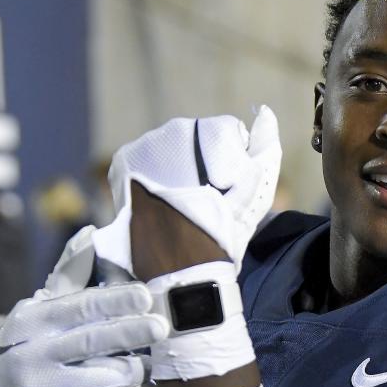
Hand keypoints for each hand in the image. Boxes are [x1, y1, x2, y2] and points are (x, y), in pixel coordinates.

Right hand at [0, 227, 169, 386]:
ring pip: (112, 375)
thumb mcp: (36, 312)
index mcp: (33, 322)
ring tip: (148, 361)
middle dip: (134, 332)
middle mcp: (35, 355)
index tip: (146, 296)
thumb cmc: (28, 346)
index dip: (116, 301)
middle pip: (96, 341)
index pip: (80, 307)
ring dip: (139, 367)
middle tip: (162, 327)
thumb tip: (90, 236)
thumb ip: (68, 279)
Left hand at [92, 107, 280, 273]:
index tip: (227, 195)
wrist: (181, 274)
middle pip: (194, 144)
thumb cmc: (222, 234)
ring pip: (170, 154)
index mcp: (192, 135)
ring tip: (186, 208)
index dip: (232, 168)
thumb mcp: (254, 194)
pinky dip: (158, 182)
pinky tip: (166, 206)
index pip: (222, 136)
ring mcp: (135, 152)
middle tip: (208, 204)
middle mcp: (158, 136)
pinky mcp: (120, 170)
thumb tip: (265, 112)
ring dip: (181, 175)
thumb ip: (265, 149)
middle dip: (204, 168)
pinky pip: (146, 166)